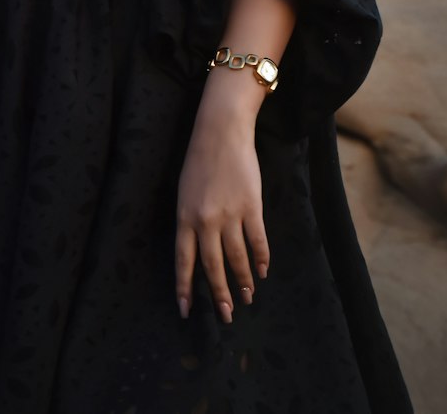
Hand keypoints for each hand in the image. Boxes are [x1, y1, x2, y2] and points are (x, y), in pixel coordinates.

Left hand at [174, 76, 269, 323]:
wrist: (221, 132)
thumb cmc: (200, 159)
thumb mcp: (184, 192)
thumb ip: (190, 220)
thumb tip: (199, 250)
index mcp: (184, 216)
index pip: (184, 261)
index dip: (186, 288)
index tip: (186, 311)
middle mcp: (205, 220)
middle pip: (212, 266)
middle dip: (219, 294)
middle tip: (227, 314)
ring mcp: (230, 214)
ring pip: (237, 258)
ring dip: (243, 280)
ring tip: (248, 296)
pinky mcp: (252, 206)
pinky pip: (258, 240)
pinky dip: (261, 258)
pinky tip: (263, 271)